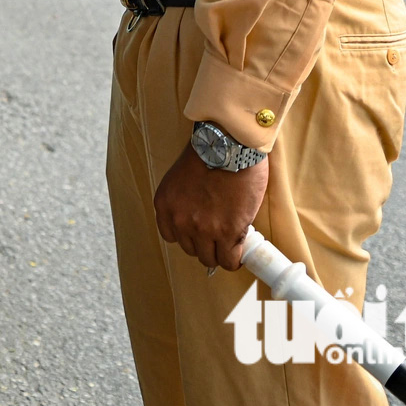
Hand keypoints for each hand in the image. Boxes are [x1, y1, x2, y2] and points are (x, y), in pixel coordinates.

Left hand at [154, 144, 267, 270]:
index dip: (189, 235)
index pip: (172, 236)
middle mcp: (179, 220)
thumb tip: (197, 215)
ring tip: (230, 241)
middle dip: (204, 243)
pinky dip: (235, 258)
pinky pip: (229, 260)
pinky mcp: (228, 233)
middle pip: (190, 249)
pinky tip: (240, 250)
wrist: (230, 146)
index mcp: (165, 204)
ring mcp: (203, 229)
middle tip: (218, 234)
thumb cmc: (210, 153)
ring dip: (220, 251)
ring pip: (210, 258)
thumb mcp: (182, 177)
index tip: (200, 232)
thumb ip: (184, 200)